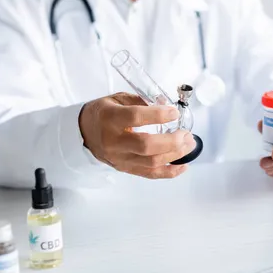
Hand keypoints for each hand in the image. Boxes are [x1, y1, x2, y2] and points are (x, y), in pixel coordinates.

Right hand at [79, 93, 195, 178]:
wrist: (83, 132)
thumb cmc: (103, 113)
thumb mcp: (118, 99)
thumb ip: (142, 101)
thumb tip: (167, 105)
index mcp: (110, 119)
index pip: (135, 118)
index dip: (158, 115)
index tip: (174, 112)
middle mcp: (114, 142)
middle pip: (146, 146)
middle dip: (172, 141)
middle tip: (186, 134)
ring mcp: (119, 158)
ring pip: (151, 162)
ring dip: (175, 155)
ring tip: (189, 144)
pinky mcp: (125, 168)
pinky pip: (150, 174)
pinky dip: (169, 172)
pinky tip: (183, 165)